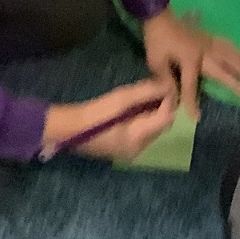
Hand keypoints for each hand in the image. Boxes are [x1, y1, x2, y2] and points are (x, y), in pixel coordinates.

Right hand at [42, 78, 177, 161]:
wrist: (69, 129)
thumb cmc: (95, 112)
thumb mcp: (121, 98)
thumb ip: (146, 91)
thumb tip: (167, 86)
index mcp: (138, 137)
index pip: (167, 119)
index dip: (170, 102)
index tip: (167, 86)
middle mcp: (139, 149)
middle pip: (162, 126)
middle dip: (163, 107)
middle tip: (157, 89)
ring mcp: (131, 152)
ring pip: (153, 130)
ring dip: (154, 114)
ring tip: (147, 96)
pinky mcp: (124, 151)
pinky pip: (143, 134)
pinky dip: (144, 121)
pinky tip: (136, 109)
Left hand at [142, 10, 239, 117]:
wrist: (159, 14)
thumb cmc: (157, 39)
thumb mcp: (156, 62)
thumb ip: (166, 80)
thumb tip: (174, 99)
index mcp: (189, 59)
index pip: (191, 86)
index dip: (193, 102)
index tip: (198, 118)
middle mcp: (203, 52)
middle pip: (222, 70)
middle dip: (236, 83)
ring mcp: (208, 42)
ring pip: (228, 56)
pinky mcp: (208, 36)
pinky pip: (226, 44)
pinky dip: (236, 50)